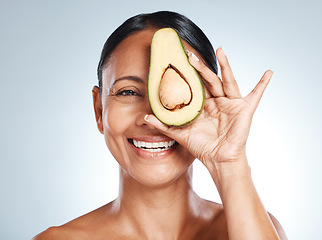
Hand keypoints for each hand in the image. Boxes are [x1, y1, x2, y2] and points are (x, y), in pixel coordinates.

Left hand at [146, 48, 271, 173]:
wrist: (218, 160)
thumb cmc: (202, 147)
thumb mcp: (181, 133)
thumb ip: (164, 124)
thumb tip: (145, 117)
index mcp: (203, 105)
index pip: (196, 86)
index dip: (189, 74)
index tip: (179, 61)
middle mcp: (217, 102)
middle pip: (209, 80)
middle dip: (200, 67)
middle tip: (189, 54)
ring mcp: (231, 104)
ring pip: (227, 81)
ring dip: (225, 66)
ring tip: (220, 50)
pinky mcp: (244, 109)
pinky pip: (256, 95)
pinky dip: (263, 84)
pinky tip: (269, 72)